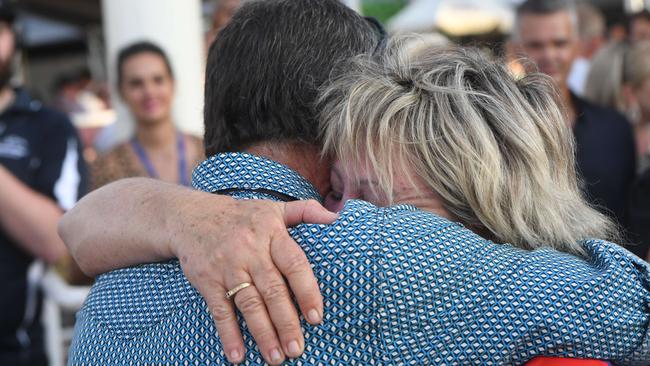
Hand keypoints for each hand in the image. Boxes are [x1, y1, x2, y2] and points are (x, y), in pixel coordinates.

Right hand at [170, 196, 337, 364]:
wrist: (189, 216)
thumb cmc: (241, 216)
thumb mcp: (273, 208)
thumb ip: (305, 211)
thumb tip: (336, 218)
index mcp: (271, 232)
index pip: (294, 263)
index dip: (306, 290)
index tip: (316, 317)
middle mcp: (250, 250)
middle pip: (272, 290)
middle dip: (286, 322)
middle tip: (297, 349)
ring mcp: (227, 266)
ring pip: (248, 303)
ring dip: (262, 333)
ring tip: (275, 358)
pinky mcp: (207, 280)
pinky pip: (219, 310)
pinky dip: (228, 334)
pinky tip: (238, 355)